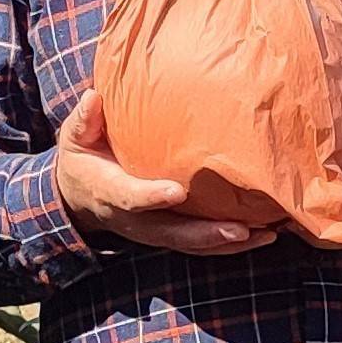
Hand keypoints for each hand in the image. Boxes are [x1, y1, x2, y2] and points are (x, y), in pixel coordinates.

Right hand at [50, 86, 275, 255]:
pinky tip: (265, 236)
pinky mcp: (171, 235)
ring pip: (193, 244)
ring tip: (266, 236)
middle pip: (173, 233)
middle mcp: (136, 220)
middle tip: (240, 229)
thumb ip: (85, 121)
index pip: (132, 197)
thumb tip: (94, 97)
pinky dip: (233, 245)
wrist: (81, 197)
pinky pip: (202, 245)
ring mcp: (155, 232)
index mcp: (112, 193)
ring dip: (229, 243)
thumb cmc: (85, 160)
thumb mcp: (75, 139)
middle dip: (206, 234)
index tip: (178, 192)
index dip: (153, 197)